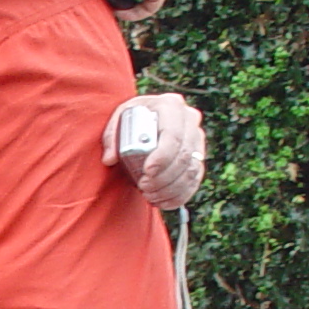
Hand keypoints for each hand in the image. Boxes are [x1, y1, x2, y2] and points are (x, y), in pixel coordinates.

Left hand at [100, 91, 205, 209]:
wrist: (149, 116)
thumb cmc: (133, 116)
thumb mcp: (119, 117)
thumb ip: (111, 136)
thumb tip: (109, 159)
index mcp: (170, 105)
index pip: (173, 135)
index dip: (163, 157)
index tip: (147, 172)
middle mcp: (189, 119)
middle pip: (183, 156)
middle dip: (164, 178)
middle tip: (144, 187)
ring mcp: (197, 138)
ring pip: (191, 171)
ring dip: (171, 189)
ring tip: (150, 196)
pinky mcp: (198, 155)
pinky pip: (195, 179)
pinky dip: (180, 196)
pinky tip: (164, 203)